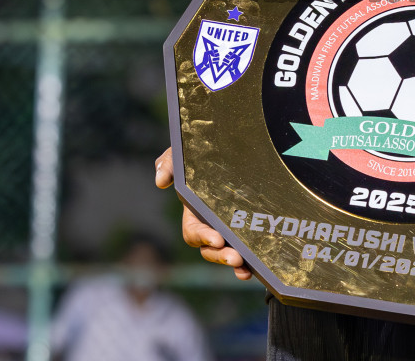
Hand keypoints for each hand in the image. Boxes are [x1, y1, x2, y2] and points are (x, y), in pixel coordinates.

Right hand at [154, 148, 252, 279]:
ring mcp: (226, 229)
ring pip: (225, 254)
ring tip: (244, 267)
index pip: (194, 231)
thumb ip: (168, 165)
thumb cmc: (196, 155)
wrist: (225, 147)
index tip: (217, 238)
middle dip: (220, 255)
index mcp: (193, 212)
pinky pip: (244, 250)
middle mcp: (209, 225)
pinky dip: (246, 262)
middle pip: (209, 249)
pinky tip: (253, 267)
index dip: (203, 236)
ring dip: (233, 263)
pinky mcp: (244, 230)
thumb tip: (160, 181)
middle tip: (235, 257)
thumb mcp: (180, 156)